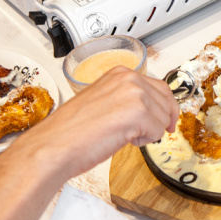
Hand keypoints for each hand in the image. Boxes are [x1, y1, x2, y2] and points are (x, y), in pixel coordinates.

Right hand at [17, 67, 179, 178]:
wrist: (53, 146)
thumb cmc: (71, 130)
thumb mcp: (104, 100)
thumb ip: (127, 98)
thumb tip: (151, 108)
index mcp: (121, 73)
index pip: (160, 87)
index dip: (166, 107)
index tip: (167, 119)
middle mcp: (130, 79)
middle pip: (166, 102)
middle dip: (159, 121)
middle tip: (144, 134)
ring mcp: (135, 94)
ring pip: (163, 118)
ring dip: (148, 132)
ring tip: (121, 134)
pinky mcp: (138, 112)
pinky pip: (158, 132)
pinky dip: (144, 141)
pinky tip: (123, 139)